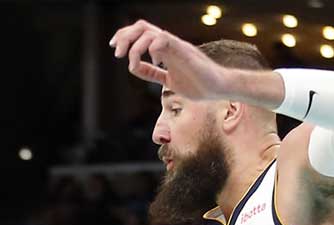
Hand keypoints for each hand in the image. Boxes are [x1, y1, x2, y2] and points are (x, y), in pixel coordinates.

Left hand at [110, 19, 232, 99]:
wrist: (218, 88)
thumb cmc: (198, 85)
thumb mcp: (168, 80)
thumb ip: (153, 73)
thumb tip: (135, 68)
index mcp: (164, 48)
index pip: (141, 32)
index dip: (125, 36)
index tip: (115, 49)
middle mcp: (169, 44)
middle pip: (142, 27)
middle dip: (125, 36)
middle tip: (117, 53)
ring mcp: (177, 46)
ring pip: (150, 32)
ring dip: (135, 47)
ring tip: (132, 63)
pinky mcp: (184, 52)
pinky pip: (164, 40)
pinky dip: (153, 49)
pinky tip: (156, 62)